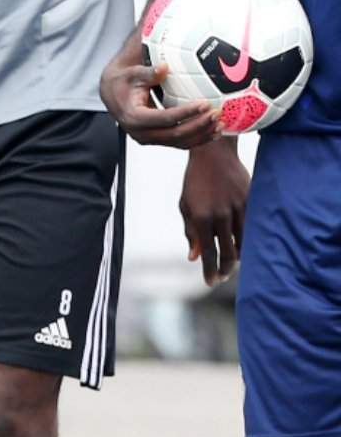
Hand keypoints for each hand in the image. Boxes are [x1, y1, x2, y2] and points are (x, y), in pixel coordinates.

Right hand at [100, 58, 219, 148]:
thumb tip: (164, 67)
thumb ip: (148, 72)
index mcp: (135, 118)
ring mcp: (149, 140)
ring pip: (180, 143)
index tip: (204, 104)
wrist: (112, 95)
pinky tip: (212, 132)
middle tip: (215, 114)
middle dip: (198, 126)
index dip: (186, 112)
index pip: (166, 118)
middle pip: (175, 134)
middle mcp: (142, 134)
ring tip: (219, 124)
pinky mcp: (157, 140)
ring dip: (201, 135)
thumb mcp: (133, 74)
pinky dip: (197, 139)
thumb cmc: (122, 82)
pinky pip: (180, 143)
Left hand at [179, 140, 249, 285]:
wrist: (213, 153)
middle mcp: (221, 214)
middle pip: (229, 253)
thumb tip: (194, 257)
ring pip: (243, 243)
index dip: (210, 271)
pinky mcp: (250, 200)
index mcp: (201, 217)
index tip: (209, 283)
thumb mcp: (186, 205)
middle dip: (225, 269)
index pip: (209, 254)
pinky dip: (247, 239)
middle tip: (221, 276)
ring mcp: (238, 207)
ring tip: (231, 262)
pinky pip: (251, 227)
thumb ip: (190, 232)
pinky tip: (241, 244)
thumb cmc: (195, 181)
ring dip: (238, 257)